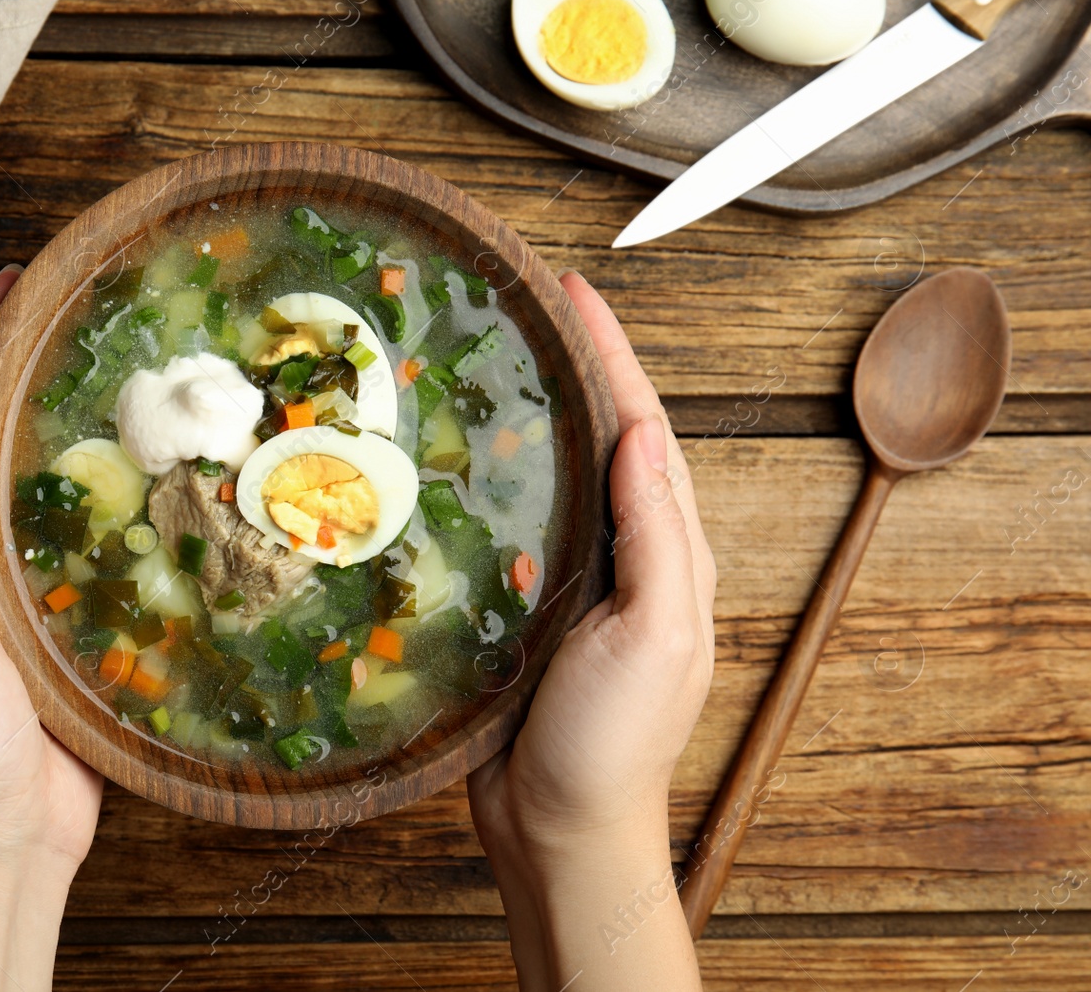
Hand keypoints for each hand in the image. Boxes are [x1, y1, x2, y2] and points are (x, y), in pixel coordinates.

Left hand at [0, 266, 102, 991]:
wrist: (0, 835)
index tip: (13, 286)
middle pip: (2, 443)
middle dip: (32, 375)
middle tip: (86, 315)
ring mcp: (26, 590)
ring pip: (55, 489)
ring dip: (84, 431)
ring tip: (135, 376)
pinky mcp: (76, 626)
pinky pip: (99, 548)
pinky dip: (124, 505)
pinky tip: (165, 479)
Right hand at [467, 271, 715, 990]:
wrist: (559, 828)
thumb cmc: (614, 740)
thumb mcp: (653, 633)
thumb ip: (656, 534)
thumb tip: (646, 431)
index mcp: (668, 550)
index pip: (642, 428)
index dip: (611, 355)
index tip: (574, 289)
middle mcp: (625, 553)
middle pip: (599, 437)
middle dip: (572, 366)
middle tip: (523, 303)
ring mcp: (573, 580)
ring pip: (551, 475)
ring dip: (527, 412)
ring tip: (486, 357)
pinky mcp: (522, 609)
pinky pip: (509, 525)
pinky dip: (487, 478)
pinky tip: (449, 459)